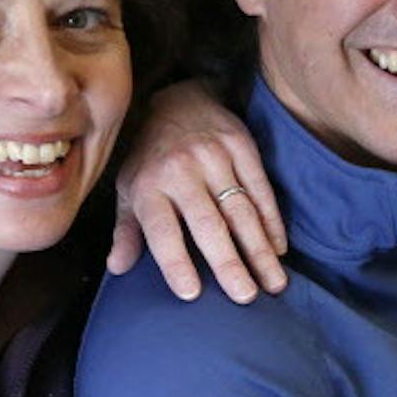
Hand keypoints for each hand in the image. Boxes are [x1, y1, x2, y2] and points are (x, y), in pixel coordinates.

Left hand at [109, 80, 288, 302]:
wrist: (179, 99)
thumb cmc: (151, 158)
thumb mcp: (129, 189)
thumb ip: (126, 230)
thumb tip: (117, 269)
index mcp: (149, 184)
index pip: (162, 229)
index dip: (175, 261)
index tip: (191, 293)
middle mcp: (181, 170)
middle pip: (208, 223)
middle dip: (227, 262)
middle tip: (244, 297)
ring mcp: (214, 157)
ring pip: (241, 210)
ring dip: (259, 250)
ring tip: (274, 283)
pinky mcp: (242, 146)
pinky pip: (261, 190)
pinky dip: (272, 222)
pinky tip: (279, 250)